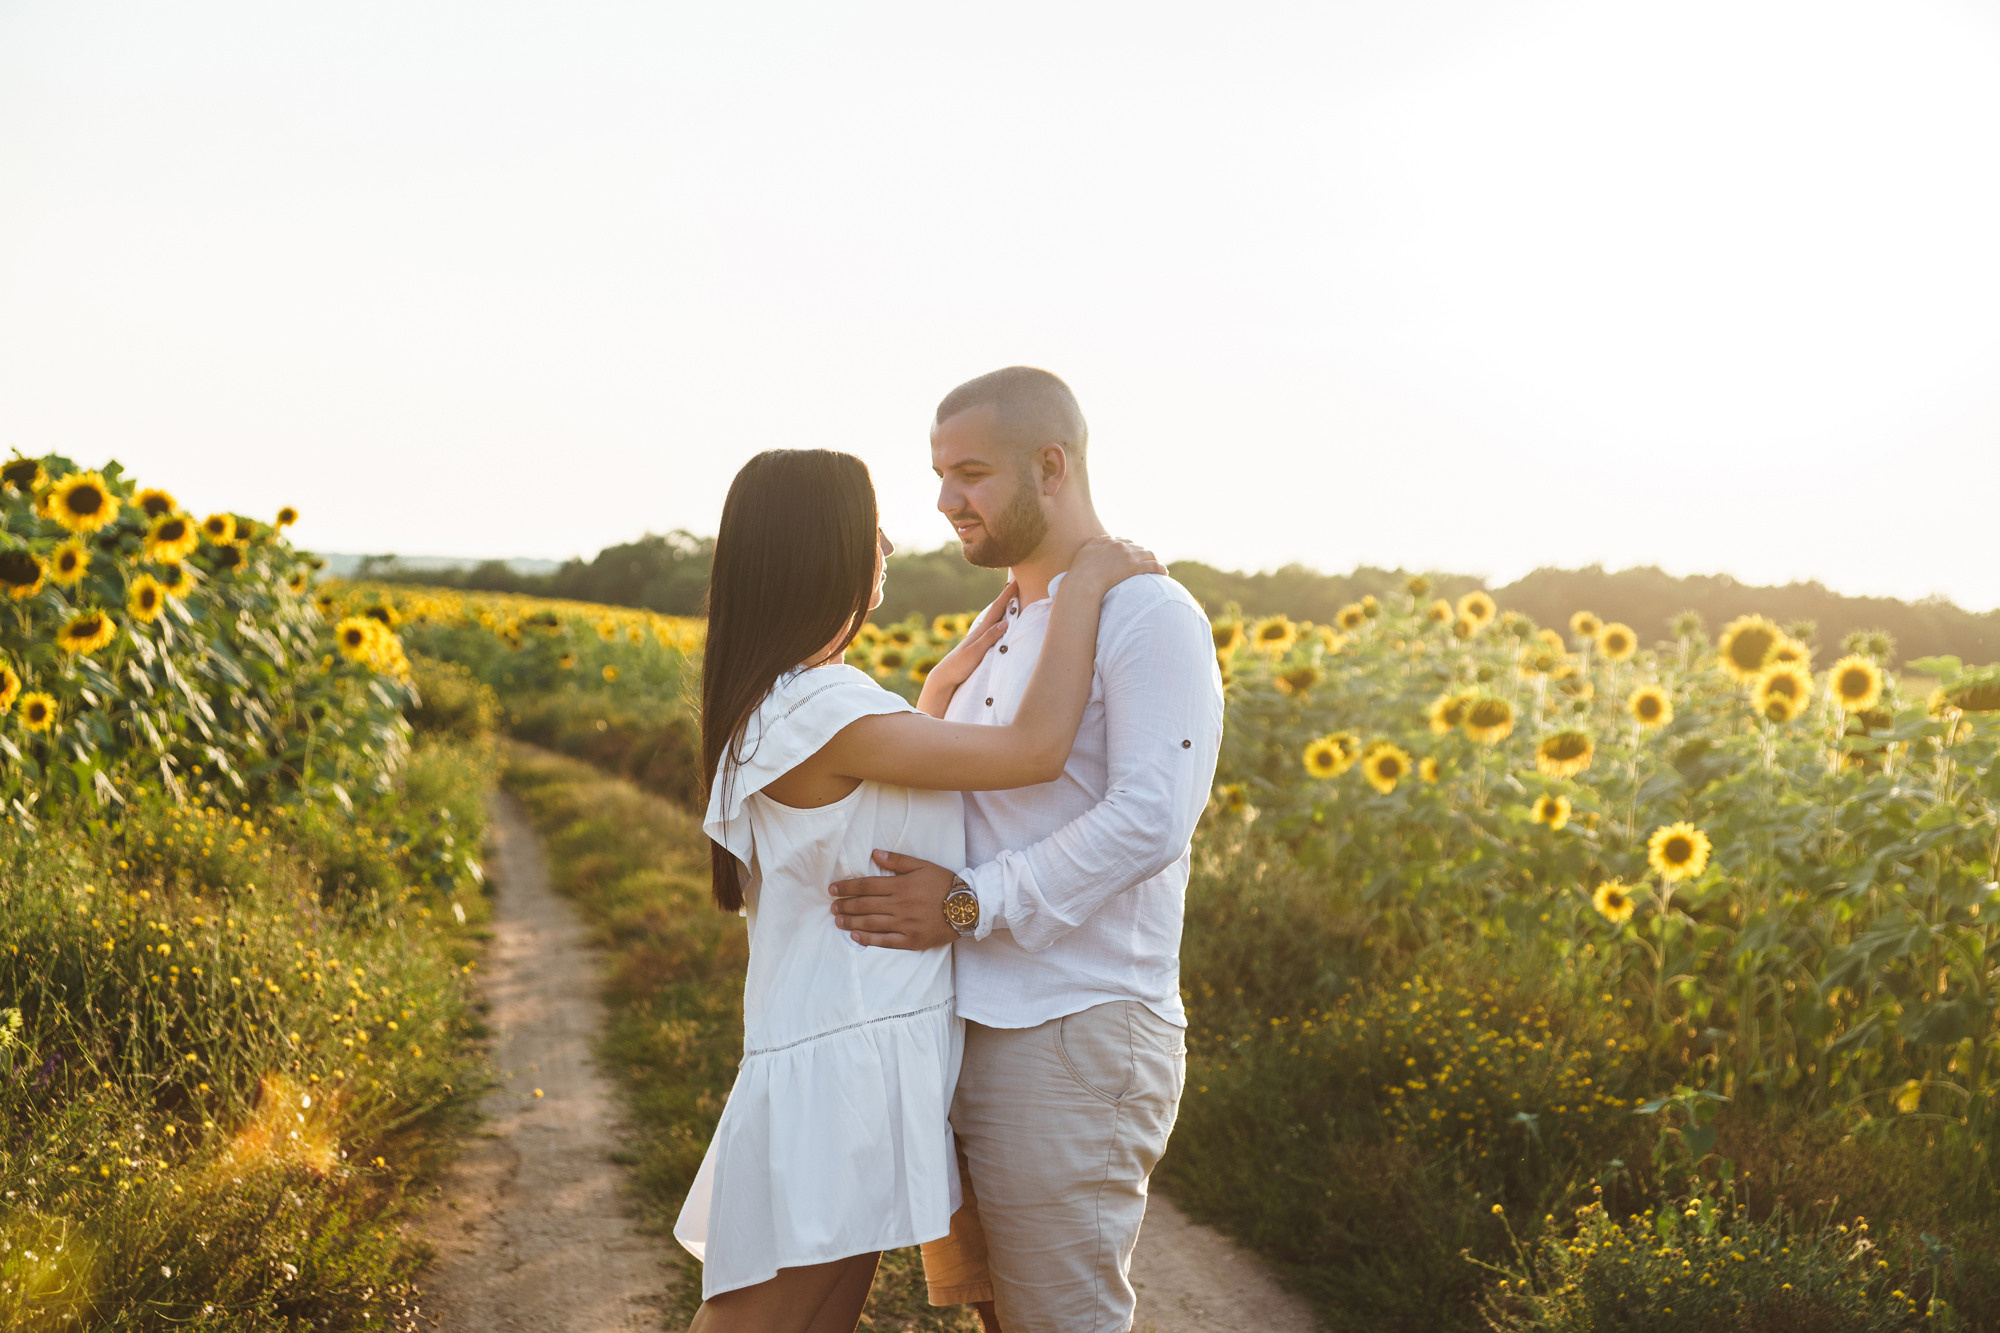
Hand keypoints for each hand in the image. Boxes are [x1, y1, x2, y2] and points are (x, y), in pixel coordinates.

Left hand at [829, 850, 958, 949]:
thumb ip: (897, 860)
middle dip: (845, 905)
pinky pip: (885, 941)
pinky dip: (868, 939)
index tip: (833, 889)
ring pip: (871, 923)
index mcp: (901, 885)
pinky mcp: (911, 940)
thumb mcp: (922, 865)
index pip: (866, 885)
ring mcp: (905, 924)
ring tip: (837, 920)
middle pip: (864, 905)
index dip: (847, 887)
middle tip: (832, 906)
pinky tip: (855, 936)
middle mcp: (899, 904)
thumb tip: (874, 853)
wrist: (968, 906)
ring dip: (850, 921)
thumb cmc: (945, 883)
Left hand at [924, 581, 1017, 693]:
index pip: (996, 609)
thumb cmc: (959, 666)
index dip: (1006, 596)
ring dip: (1003, 608)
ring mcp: (978, 638)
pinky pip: (991, 629)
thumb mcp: (976, 652)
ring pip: (994, 619)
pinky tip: (998, 623)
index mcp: (981, 631)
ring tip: (1010, 599)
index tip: (1015, 582)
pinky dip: (998, 621)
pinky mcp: (977, 646)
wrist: (944, 677)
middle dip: (1006, 597)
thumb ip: (990, 637)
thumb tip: (1006, 622)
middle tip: (1015, 584)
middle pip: (996, 610)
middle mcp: (980, 632)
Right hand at [1064, 535, 1165, 599]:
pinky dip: (1160, 568)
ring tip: (1158, 567)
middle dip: (1144, 554)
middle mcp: (1121, 546)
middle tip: (1148, 563)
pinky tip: (1164, 573)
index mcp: (1110, 542)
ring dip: (1154, 560)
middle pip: (1138, 547)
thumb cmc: (1080, 572)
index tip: (1134, 555)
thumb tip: (1105, 538)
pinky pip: (1153, 566)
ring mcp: (1129, 556)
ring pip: (1148, 554)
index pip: (1126, 542)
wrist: (1083, 583)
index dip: (1132, 549)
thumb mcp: (1085, 551)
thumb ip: (1095, 543)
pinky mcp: (1135, 567)